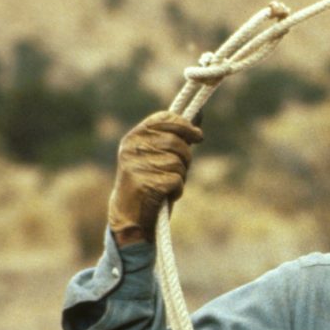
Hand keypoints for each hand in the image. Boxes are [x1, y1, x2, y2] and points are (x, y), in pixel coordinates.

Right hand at [108, 111, 203, 244]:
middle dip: (185, 156)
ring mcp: (138, 165)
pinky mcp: (147, 183)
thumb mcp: (159, 155)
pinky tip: (164, 195)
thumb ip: (175, 136)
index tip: (198, 136)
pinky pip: (178, 181)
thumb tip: (199, 113)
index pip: (164, 119)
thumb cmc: (149, 182)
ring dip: (180, 175)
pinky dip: (177, 190)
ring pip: (179, 162)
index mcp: (134, 137)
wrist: (130, 216)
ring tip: (165, 183)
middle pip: (176, 141)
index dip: (186, 126)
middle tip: (179, 168)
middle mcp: (133, 148)